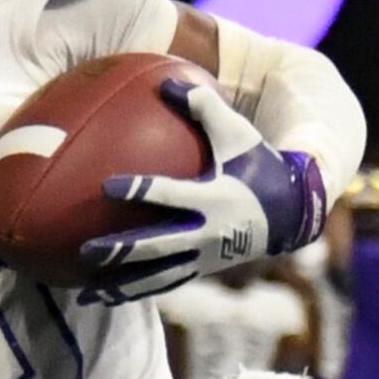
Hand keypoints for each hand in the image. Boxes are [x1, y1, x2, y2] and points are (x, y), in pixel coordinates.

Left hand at [80, 77, 325, 302]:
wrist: (292, 213)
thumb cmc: (259, 164)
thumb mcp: (237, 132)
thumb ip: (203, 105)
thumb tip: (165, 81)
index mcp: (213, 198)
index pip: (172, 196)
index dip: (141, 191)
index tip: (107, 186)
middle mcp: (207, 234)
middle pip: (159, 247)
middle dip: (123, 252)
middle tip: (86, 251)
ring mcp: (204, 258)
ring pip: (159, 278)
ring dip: (123, 287)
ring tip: (87, 296)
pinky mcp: (201, 270)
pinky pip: (164, 284)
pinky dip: (134, 292)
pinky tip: (104, 297)